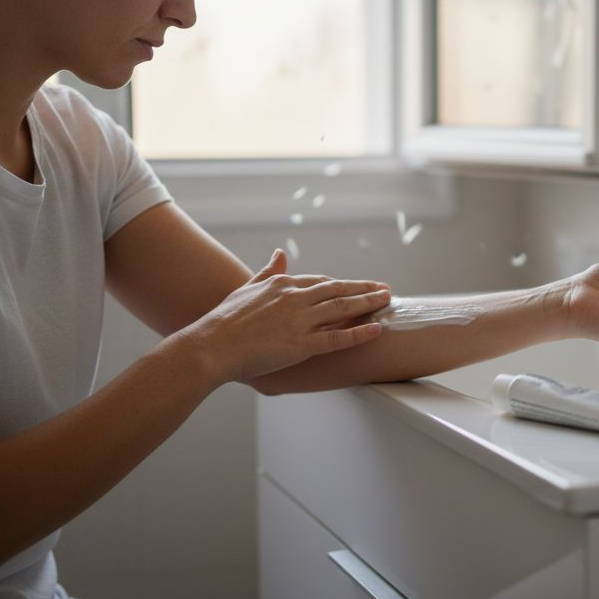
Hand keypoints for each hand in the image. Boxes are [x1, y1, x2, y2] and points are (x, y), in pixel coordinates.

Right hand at [180, 249, 391, 383]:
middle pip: (337, 290)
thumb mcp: (247, 288)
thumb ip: (268, 271)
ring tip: (387, 301)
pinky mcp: (300, 344)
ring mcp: (299, 320)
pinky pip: (337, 338)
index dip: (342, 284)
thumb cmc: (224, 321)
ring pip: (342, 309)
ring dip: (368, 303)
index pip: (320, 281)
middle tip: (385, 289)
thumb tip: (279, 253)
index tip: (358, 285)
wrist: (211, 345)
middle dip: (364, 289)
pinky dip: (359, 333)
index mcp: (282, 284)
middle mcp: (294, 298)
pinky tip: (377, 329)